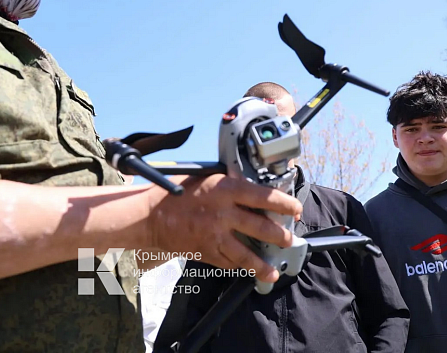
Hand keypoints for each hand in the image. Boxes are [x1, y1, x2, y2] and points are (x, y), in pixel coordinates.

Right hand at [146, 174, 301, 283]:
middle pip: (262, 228)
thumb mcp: (205, 177)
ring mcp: (215, 236)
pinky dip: (240, 267)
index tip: (294, 208)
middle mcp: (224, 214)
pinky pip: (229, 263)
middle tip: (288, 239)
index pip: (264, 196)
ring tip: (274, 270)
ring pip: (248, 255)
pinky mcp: (207, 252)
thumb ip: (229, 181)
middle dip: (280, 237)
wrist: (151, 217)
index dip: (285, 204)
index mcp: (225, 190)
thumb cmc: (176, 193)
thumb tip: (251, 185)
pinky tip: (248, 270)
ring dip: (264, 264)